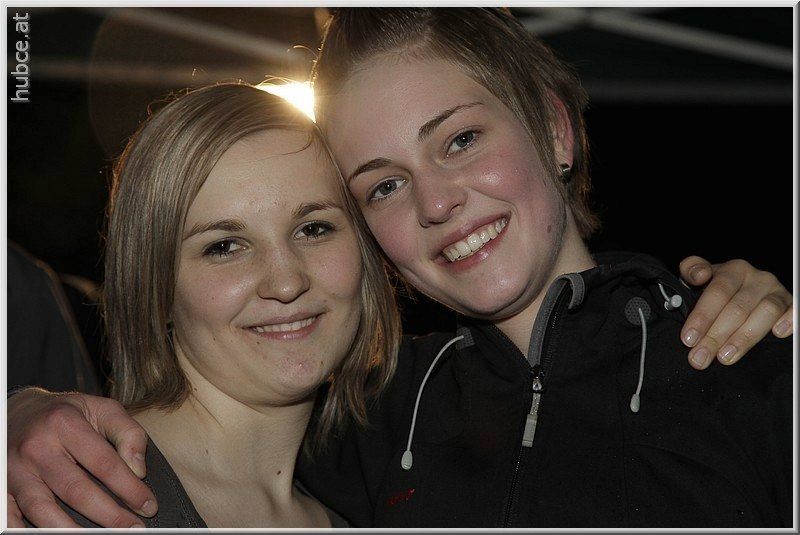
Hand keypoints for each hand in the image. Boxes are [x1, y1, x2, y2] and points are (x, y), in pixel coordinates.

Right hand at [7, 388, 157, 526]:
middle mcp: (37, 447)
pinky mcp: (1, 488)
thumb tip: (139, 470)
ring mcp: (14, 470)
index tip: (148, 506)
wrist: (17, 411)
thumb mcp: (102, 409)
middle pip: (75, 490)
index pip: (104, 462)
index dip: (129, 488)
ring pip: (41, 509)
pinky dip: (25, 531)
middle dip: (108, 515)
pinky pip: (10, 517)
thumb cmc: (67, 414)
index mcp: (65, 424)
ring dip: (70, 529)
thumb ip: (128, 433)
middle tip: (132, 530)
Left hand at [679, 256, 792, 368]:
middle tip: (699, 357)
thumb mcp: (700, 278)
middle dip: (715, 336)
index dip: (702, 316)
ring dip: (744, 337)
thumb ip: (692, 270)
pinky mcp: (791, 304)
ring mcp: (776, 291)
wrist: (743, 293)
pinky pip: (795, 310)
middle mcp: (757, 278)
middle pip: (737, 308)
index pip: (717, 292)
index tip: (688, 338)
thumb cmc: (718, 290)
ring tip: (724, 357)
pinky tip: (778, 334)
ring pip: (766, 312)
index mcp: (733, 270)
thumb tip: (699, 275)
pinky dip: (789, 320)